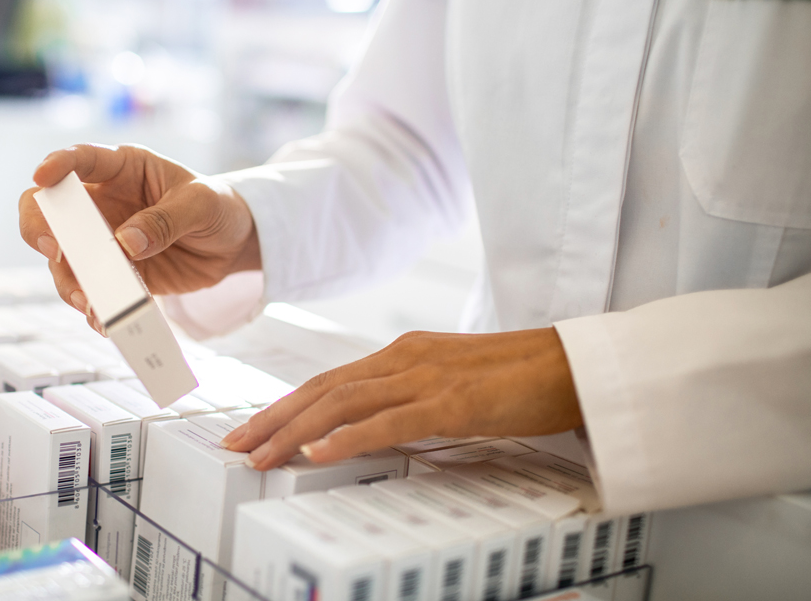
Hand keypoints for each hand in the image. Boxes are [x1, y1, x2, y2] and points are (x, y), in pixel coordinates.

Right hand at [19, 144, 260, 329]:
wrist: (234, 243)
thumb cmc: (217, 206)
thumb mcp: (202, 204)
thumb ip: (165, 220)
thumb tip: (125, 244)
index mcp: (122, 168)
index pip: (81, 160)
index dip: (56, 164)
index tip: (42, 176)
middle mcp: (102, 203)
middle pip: (49, 210)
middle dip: (40, 229)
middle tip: (54, 250)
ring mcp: (103, 241)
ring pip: (65, 260)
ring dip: (69, 281)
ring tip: (89, 302)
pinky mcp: (115, 274)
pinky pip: (93, 291)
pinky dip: (95, 307)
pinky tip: (104, 320)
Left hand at [221, 327, 583, 470]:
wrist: (574, 366)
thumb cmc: (518, 379)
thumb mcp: (452, 385)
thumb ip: (411, 399)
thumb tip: (374, 429)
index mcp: (402, 354)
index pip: (329, 380)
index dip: (285, 405)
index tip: (252, 428)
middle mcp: (404, 358)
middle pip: (322, 389)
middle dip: (273, 418)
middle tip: (236, 446)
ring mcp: (425, 377)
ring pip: (342, 403)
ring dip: (294, 432)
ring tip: (261, 456)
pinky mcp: (451, 402)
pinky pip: (388, 422)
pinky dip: (347, 439)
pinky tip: (316, 455)